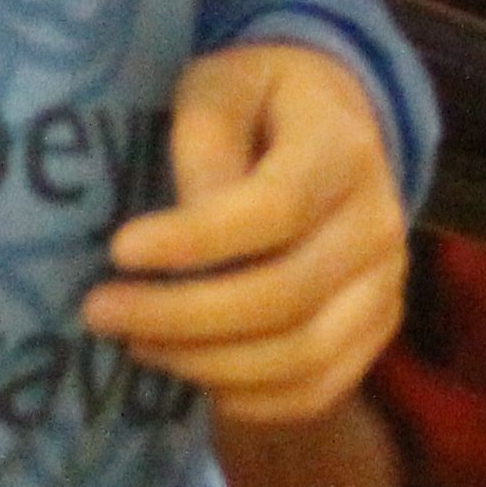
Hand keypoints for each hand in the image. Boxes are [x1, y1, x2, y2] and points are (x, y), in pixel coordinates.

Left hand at [84, 40, 408, 422]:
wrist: (332, 118)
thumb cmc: (258, 97)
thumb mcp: (218, 88)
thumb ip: (203, 147)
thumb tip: (183, 238)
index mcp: (341, 146)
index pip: (274, 210)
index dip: (195, 241)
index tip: (119, 250)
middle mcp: (377, 221)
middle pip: (286, 295)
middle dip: (183, 316)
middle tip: (101, 312)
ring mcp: (384, 282)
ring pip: (304, 354)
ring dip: (209, 364)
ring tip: (135, 344)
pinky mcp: (375, 326)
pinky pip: (320, 388)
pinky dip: (252, 398)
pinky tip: (190, 376)